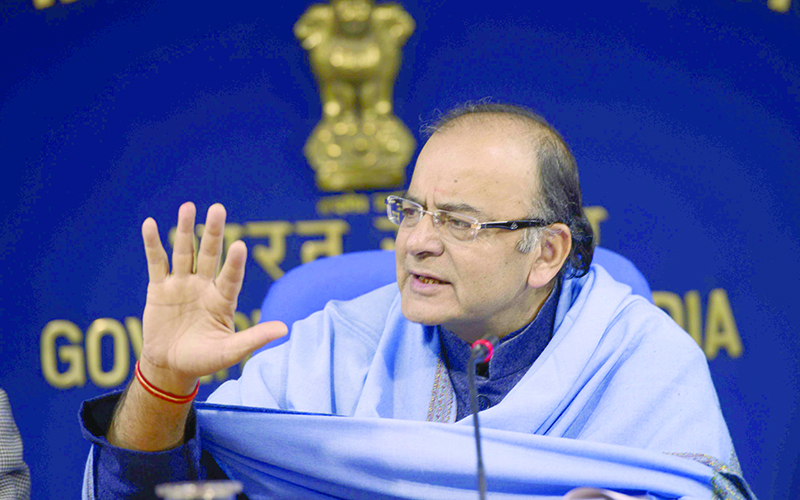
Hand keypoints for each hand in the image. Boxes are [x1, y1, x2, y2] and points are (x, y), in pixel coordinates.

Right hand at [138, 202, 286, 392]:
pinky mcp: (159, 289)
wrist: (171, 367)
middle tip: (217, 208)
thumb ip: (254, 338)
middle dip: (213, 232)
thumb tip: (285, 330)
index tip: (240, 246)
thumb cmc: (204, 360)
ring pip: (184, 252)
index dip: (235, 263)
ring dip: (185, 230)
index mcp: (223, 300)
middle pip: (210, 254)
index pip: (231, 277)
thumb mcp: (230, 352)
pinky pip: (157, 262)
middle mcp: (204, 286)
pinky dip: (153, 244)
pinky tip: (150, 224)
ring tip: (188, 207)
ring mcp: (182, 285)